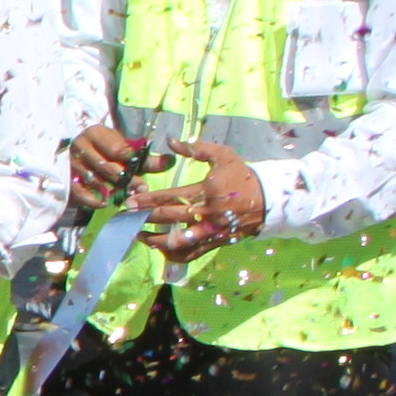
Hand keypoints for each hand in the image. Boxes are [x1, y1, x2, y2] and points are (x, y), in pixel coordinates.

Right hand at [67, 124, 157, 207]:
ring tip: (127, 198)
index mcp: (95, 133)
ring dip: (112, 191)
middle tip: (141, 190)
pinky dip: (93, 200)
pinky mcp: (66, 179)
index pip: (117, 149)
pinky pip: (80, 192)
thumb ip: (145, 158)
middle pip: (106, 166)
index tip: (146, 173)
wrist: (77, 152)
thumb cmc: (105, 150)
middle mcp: (80, 146)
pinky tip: (105, 203)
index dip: (133, 162)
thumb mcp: (123, 149)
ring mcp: (71, 163)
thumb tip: (172, 161)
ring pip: (95, 180)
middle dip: (126, 180)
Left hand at [136, 142, 265, 262]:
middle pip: (170, 218)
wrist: (268, 200)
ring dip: (156, 240)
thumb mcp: (223, 156)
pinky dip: (174, 253)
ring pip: (178, 241)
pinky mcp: (216, 242)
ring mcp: (211, 231)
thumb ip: (196, 149)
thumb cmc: (241, 176)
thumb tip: (170, 142)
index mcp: (206, 191)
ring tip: (139, 236)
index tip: (131, 201)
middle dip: (145, 218)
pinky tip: (160, 248)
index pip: (170, 197)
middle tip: (127, 217)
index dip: (148, 200)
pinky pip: (192, 252)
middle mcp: (207, 213)